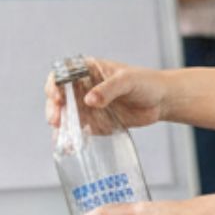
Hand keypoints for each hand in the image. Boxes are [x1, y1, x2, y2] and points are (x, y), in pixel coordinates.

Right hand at [43, 57, 175, 130]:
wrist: (161, 101)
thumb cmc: (146, 82)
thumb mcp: (128, 80)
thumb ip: (109, 88)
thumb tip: (89, 100)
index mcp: (88, 69)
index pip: (63, 73)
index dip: (55, 83)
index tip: (57, 95)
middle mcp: (83, 87)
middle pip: (58, 96)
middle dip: (53, 107)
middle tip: (56, 119)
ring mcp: (86, 106)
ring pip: (64, 114)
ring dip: (59, 124)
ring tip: (60, 134)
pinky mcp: (94, 122)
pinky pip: (77, 129)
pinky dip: (71, 137)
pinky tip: (68, 144)